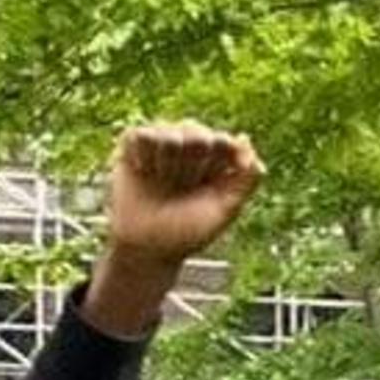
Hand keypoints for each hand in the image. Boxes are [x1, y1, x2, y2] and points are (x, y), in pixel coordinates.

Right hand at [87, 122, 262, 337]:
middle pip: (197, 132)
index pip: (223, 141)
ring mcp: (160, 145)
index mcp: (212, 164)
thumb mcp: (225, 210)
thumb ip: (245, 179)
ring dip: (169, 163)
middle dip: (194, 163)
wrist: (149, 247)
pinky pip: (142, 134)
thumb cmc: (189, 232)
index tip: (215, 176)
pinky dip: (145, 156)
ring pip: (171, 133)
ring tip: (164, 183)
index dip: (222, 153)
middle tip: (185, 186)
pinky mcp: (132, 145)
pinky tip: (144, 173)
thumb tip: (246, 139)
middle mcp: (187, 150)